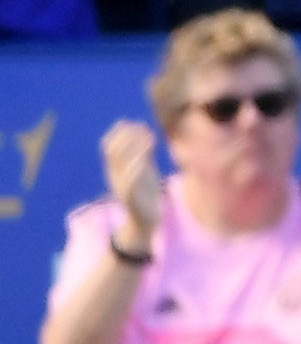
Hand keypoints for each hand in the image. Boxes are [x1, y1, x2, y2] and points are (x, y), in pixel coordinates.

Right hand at [98, 120, 161, 253]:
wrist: (142, 221)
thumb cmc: (144, 191)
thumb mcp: (144, 168)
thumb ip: (142, 150)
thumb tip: (141, 128)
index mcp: (117, 168)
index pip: (109, 145)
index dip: (119, 132)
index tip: (135, 122)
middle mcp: (116, 176)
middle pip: (112, 151)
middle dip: (126, 137)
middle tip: (143, 127)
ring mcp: (122, 187)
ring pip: (121, 165)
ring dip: (134, 149)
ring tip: (149, 139)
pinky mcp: (132, 199)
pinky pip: (128, 183)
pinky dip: (134, 171)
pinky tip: (143, 162)